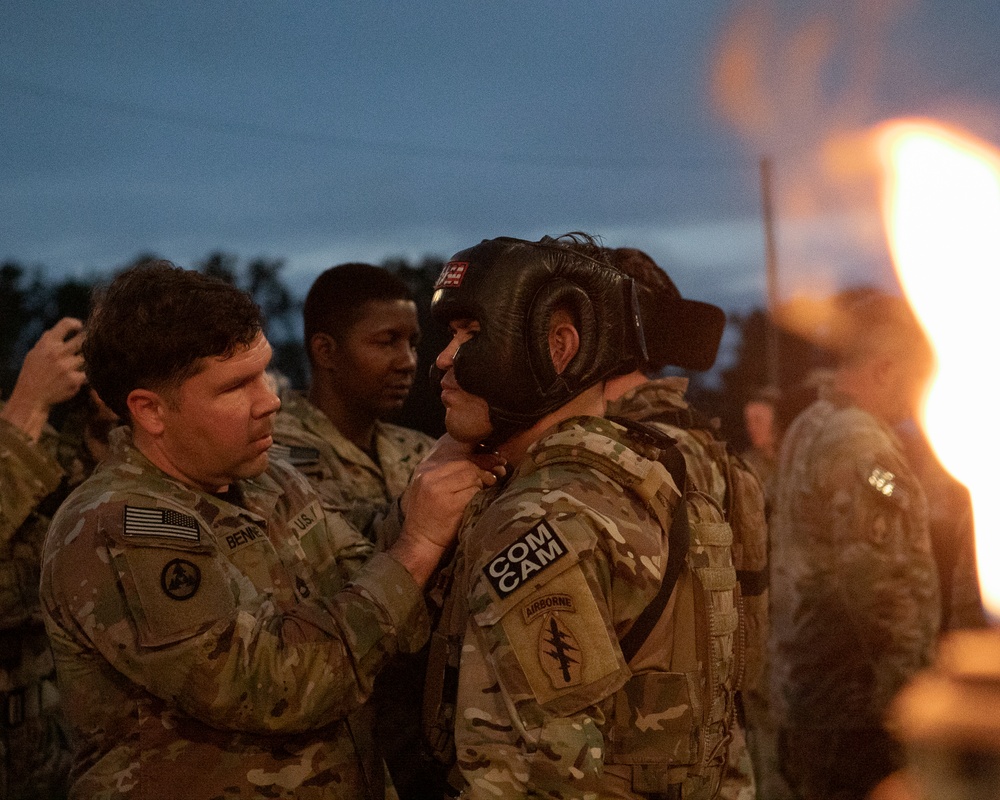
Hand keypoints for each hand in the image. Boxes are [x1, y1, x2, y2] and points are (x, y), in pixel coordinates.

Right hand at [1, 318, 85, 440]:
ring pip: (89, 356)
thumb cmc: (33, 373)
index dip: (76, 324)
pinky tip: (89, 373)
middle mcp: (58, 353)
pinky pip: (90, 372)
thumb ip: (47, 340)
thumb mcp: (34, 353)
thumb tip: (59, 329)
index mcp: (47, 344)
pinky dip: (91, 373)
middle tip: (93, 343)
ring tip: (93, 359)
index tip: (81, 328)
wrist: (32, 397)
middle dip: (89, 340)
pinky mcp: (75, 380)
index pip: (65, 324)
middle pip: (83, 339)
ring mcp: (67, 367)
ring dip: (91, 358)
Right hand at [390, 435, 505, 584]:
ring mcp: (437, 488)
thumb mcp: (431, 487)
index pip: (455, 450)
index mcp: (425, 468)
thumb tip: (480, 455)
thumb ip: (448, 471)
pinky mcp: (449, 503)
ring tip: (489, 485)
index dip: (477, 452)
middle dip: (486, 465)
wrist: (419, 542)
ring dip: (484, 481)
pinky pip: (473, 491)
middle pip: (466, 461)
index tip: (491, 456)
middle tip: (500, 469)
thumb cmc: (430, 516)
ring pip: (471, 474)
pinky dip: (480, 495)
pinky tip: (480, 499)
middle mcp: (429, 475)